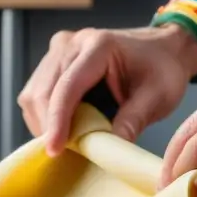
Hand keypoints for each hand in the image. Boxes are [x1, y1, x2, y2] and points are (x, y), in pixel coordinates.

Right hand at [18, 25, 196, 155]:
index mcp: (99, 45)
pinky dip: (45, 116)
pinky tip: (64, 128)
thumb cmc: (163, 69)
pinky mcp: (53, 61)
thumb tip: (109, 149)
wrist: (163, 49)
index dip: (57, 121)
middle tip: (65, 154)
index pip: (67, 86)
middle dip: (48, 126)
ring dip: (44, 122)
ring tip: (67, 141)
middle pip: (43, 91)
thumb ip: (134, 120)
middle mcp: (72, 43)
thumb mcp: (158, 96)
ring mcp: (59, 49)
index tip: (54, 149)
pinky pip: (36, 93)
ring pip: (33, 93)